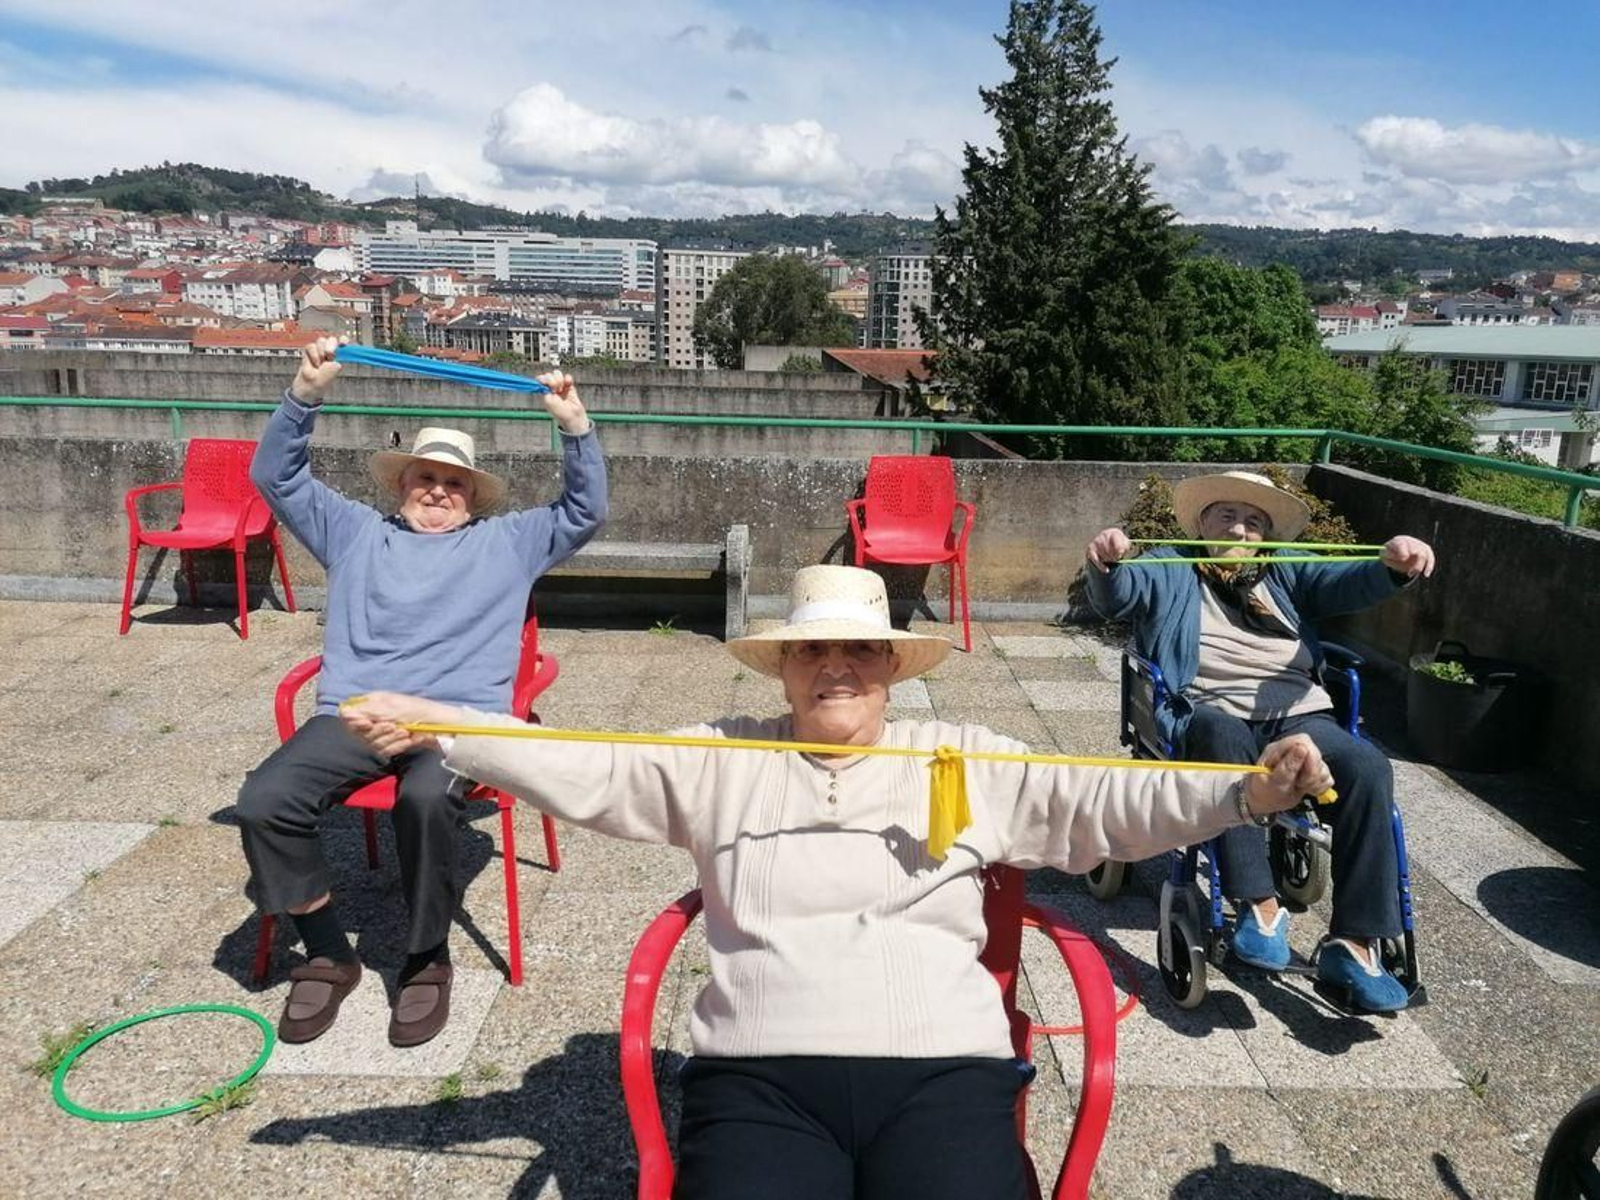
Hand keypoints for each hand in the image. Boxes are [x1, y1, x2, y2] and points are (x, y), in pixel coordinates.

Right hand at [290, 335, 346, 404]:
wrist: (309, 384)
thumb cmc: (323, 380)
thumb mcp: (335, 368)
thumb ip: (339, 357)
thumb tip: (342, 348)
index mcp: (339, 355)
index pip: (343, 342)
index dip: (344, 340)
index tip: (343, 344)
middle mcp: (330, 351)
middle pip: (332, 339)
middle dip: (331, 346)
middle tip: (329, 355)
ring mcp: (319, 350)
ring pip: (321, 341)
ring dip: (321, 352)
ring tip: (320, 363)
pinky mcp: (309, 351)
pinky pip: (311, 346)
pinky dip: (313, 355)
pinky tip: (314, 363)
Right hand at [339, 691, 457, 758]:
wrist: (440, 724)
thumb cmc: (417, 710)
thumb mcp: (390, 706)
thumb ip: (366, 710)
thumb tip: (343, 712)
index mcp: (371, 704)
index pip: (348, 716)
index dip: (355, 722)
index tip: (367, 723)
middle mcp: (373, 718)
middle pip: (359, 733)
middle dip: (377, 731)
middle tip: (394, 726)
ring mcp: (381, 733)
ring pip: (372, 743)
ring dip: (389, 739)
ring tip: (404, 732)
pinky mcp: (391, 745)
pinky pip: (384, 751)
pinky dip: (396, 746)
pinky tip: (407, 740)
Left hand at [535, 370, 591, 434]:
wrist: (572, 416)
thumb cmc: (559, 412)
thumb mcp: (548, 400)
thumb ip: (543, 388)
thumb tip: (541, 378)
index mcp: (544, 392)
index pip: (541, 379)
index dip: (544, 379)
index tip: (547, 383)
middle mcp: (551, 388)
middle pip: (549, 375)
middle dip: (552, 380)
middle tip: (556, 389)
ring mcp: (560, 387)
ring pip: (557, 374)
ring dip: (560, 379)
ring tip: (562, 389)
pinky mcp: (569, 386)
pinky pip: (567, 377)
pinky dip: (568, 379)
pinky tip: (568, 385)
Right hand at [1086, 527, 1132, 572]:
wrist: (1107, 542)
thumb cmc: (1119, 544)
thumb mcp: (1125, 544)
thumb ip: (1124, 547)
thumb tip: (1119, 552)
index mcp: (1114, 532)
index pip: (1116, 541)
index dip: (1119, 549)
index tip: (1121, 555)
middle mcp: (1103, 535)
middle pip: (1110, 549)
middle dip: (1115, 557)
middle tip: (1117, 559)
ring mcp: (1096, 541)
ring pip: (1104, 555)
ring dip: (1109, 560)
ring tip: (1111, 559)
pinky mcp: (1090, 549)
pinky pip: (1095, 559)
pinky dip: (1101, 566)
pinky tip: (1107, 570)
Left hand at [1243, 734, 1333, 816]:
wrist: (1262, 800)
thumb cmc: (1264, 790)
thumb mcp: (1274, 782)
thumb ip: (1288, 766)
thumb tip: (1302, 748)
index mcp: (1280, 748)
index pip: (1304, 741)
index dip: (1309, 759)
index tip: (1302, 777)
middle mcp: (1294, 750)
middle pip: (1317, 754)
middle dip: (1312, 774)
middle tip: (1300, 785)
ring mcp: (1305, 761)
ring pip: (1324, 767)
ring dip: (1315, 782)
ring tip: (1300, 788)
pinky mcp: (1313, 772)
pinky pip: (1327, 777)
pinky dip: (1319, 787)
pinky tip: (1307, 790)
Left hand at [1381, 535, 1434, 578]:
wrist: (1398, 552)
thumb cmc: (1390, 554)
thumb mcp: (1384, 555)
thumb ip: (1388, 554)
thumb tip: (1403, 557)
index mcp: (1399, 541)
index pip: (1402, 544)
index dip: (1403, 552)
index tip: (1403, 558)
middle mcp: (1410, 541)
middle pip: (1415, 550)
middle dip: (1413, 562)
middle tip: (1408, 572)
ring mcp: (1419, 545)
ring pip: (1423, 555)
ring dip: (1418, 567)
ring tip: (1410, 574)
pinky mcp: (1426, 550)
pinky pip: (1430, 558)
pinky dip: (1429, 566)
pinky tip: (1426, 575)